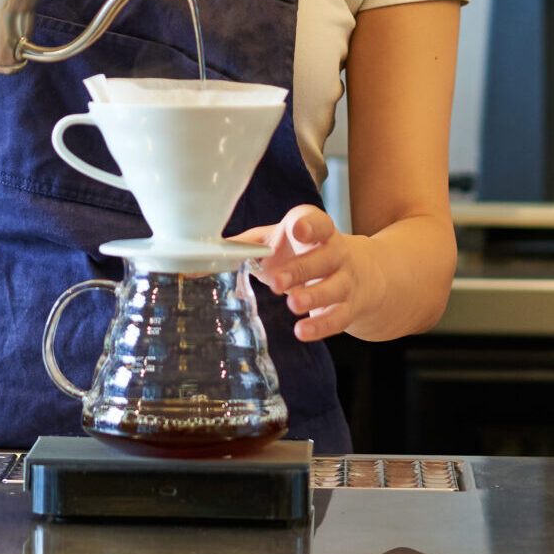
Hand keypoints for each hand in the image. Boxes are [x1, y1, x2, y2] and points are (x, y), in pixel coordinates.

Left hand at [232, 205, 369, 342]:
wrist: (355, 272)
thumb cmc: (302, 252)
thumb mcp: (276, 241)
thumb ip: (242, 248)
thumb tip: (197, 262)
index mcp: (317, 230)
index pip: (319, 222)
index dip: (309, 225)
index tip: (297, 229)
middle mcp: (336, 253)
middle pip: (325, 258)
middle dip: (301, 269)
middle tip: (277, 282)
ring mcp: (345, 280)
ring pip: (335, 287)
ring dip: (314, 296)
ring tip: (293, 304)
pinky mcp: (348, 307)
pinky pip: (339, 317)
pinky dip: (321, 326)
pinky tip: (302, 331)